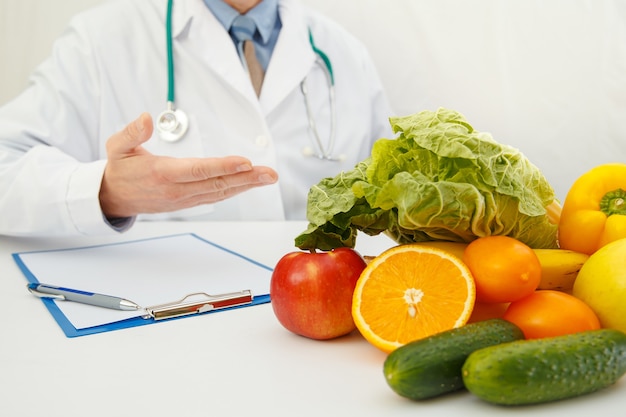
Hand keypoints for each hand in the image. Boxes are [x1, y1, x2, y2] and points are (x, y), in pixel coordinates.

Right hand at [99, 113, 277, 217]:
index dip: (223, 167)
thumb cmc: (120, 170)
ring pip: (220, 192)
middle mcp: (177, 189)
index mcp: (162, 173)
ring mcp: (184, 199)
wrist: (113, 199)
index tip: (245, 162)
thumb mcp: (117, 147)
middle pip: (217, 184)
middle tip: (270, 173)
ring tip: (267, 178)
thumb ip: (132, 132)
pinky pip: (215, 196)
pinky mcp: (188, 203)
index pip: (198, 169)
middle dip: (247, 178)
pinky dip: (234, 190)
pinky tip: (248, 184)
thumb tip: (145, 117)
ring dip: (246, 185)